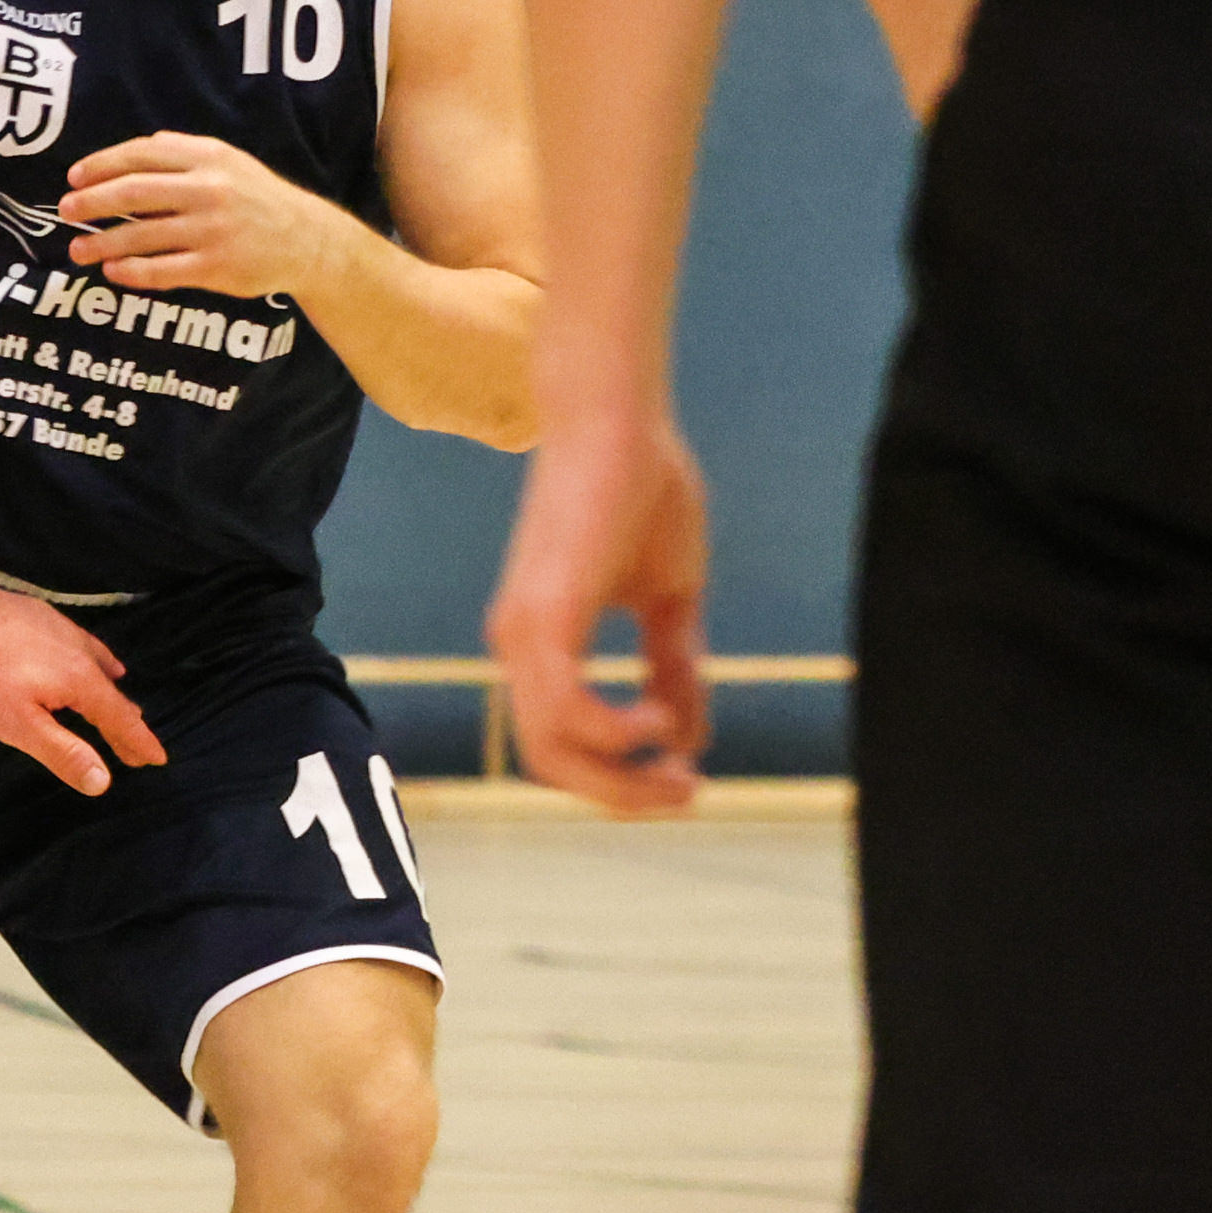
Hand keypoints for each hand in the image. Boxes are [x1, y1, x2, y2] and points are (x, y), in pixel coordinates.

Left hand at [0, 584, 167, 796]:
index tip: (158, 759)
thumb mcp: (19, 725)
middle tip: (138, 751)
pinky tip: (101, 661)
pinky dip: (102, 664)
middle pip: (114, 697)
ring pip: (103, 670)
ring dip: (115, 697)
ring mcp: (67, 633)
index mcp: (82, 684)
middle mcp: (83, 655)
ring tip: (126, 712)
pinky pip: (88, 648)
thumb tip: (104, 782)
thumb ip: (63, 752)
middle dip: (128, 726)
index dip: (139, 742)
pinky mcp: (49, 619)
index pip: (120, 720)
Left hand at [56, 133, 360, 302]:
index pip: (143, 154)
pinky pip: (162, 271)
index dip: (102, 164)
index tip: (74, 177)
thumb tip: (138, 148)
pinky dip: (131, 272)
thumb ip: (185, 152)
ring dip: (102, 243)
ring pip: (141, 237)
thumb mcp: (229, 162)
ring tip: (77, 249)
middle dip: (92, 202)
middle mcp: (209, 190)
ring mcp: (212, 231)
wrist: (306, 241)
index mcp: (209, 158)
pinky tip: (111, 271)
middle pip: (134, 193)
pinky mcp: (216, 268)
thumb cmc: (257, 199)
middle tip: (65, 210)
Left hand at [487, 407, 711, 815]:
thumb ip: (674, 663)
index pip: (560, 744)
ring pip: (551, 752)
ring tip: (681, 762)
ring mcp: (522, 634)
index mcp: (540, 643)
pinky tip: (661, 719)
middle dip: (622, 794)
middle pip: (550, 766)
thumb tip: (693, 736)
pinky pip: (565, 711)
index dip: (619, 778)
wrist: (620, 417)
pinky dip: (615, 733)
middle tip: (688, 792)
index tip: (686, 777)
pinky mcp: (542, 616)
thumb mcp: (668, 597)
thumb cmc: (642, 489)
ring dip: (621, 776)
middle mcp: (518, 646)